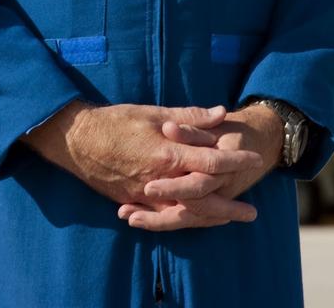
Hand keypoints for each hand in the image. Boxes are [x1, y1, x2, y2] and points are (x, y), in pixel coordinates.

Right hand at [116, 104, 282, 230]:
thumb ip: (189, 116)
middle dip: (230, 205)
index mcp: (168, 152)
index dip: (235, 161)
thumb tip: (220, 113)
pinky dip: (183, 220)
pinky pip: (164, 218)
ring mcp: (146, 195)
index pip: (211, 160)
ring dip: (210, 218)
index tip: (255, 160)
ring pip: (186, 213)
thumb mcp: (153, 112)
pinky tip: (194, 221)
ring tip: (229, 220)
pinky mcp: (134, 202)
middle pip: (204, 197)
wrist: (78, 140)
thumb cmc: (116, 121)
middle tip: (252, 212)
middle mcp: (160, 179)